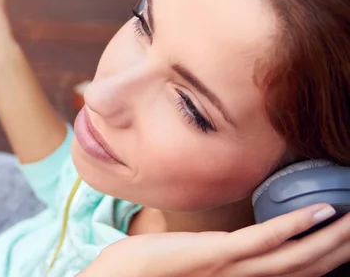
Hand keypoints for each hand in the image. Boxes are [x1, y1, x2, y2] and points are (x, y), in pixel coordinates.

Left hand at [78, 204, 349, 276]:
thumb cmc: (152, 268)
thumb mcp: (198, 258)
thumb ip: (224, 253)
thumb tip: (245, 241)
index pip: (297, 271)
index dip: (329, 255)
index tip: (348, 234)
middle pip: (307, 266)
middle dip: (341, 247)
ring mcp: (230, 270)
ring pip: (294, 257)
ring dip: (331, 238)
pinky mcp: (213, 256)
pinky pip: (261, 242)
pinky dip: (293, 228)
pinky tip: (318, 212)